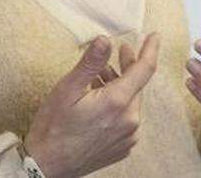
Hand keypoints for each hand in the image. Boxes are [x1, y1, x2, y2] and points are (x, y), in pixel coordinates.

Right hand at [24, 33, 159, 177]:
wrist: (46, 166)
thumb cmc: (53, 127)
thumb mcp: (67, 89)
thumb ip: (90, 63)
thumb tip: (106, 39)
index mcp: (117, 102)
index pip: (145, 69)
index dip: (150, 50)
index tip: (154, 36)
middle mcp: (129, 121)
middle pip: (137, 85)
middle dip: (129, 66)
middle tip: (119, 51)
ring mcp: (128, 137)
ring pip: (131, 101)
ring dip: (120, 86)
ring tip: (100, 77)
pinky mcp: (123, 147)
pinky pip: (127, 118)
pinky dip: (118, 105)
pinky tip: (100, 101)